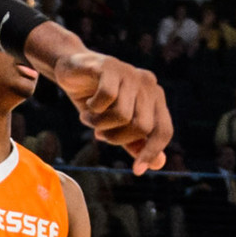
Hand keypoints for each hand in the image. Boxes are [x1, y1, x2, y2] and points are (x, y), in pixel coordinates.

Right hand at [36, 38, 171, 172]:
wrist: (72, 70)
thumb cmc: (97, 100)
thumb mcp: (117, 125)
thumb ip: (136, 143)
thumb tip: (159, 164)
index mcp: (155, 97)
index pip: (163, 130)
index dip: (151, 152)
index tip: (137, 170)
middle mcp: (148, 83)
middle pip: (142, 127)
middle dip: (116, 138)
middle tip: (99, 134)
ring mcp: (130, 73)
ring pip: (122, 115)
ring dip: (99, 124)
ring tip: (89, 118)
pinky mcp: (111, 66)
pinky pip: (106, 97)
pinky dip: (92, 109)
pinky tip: (87, 105)